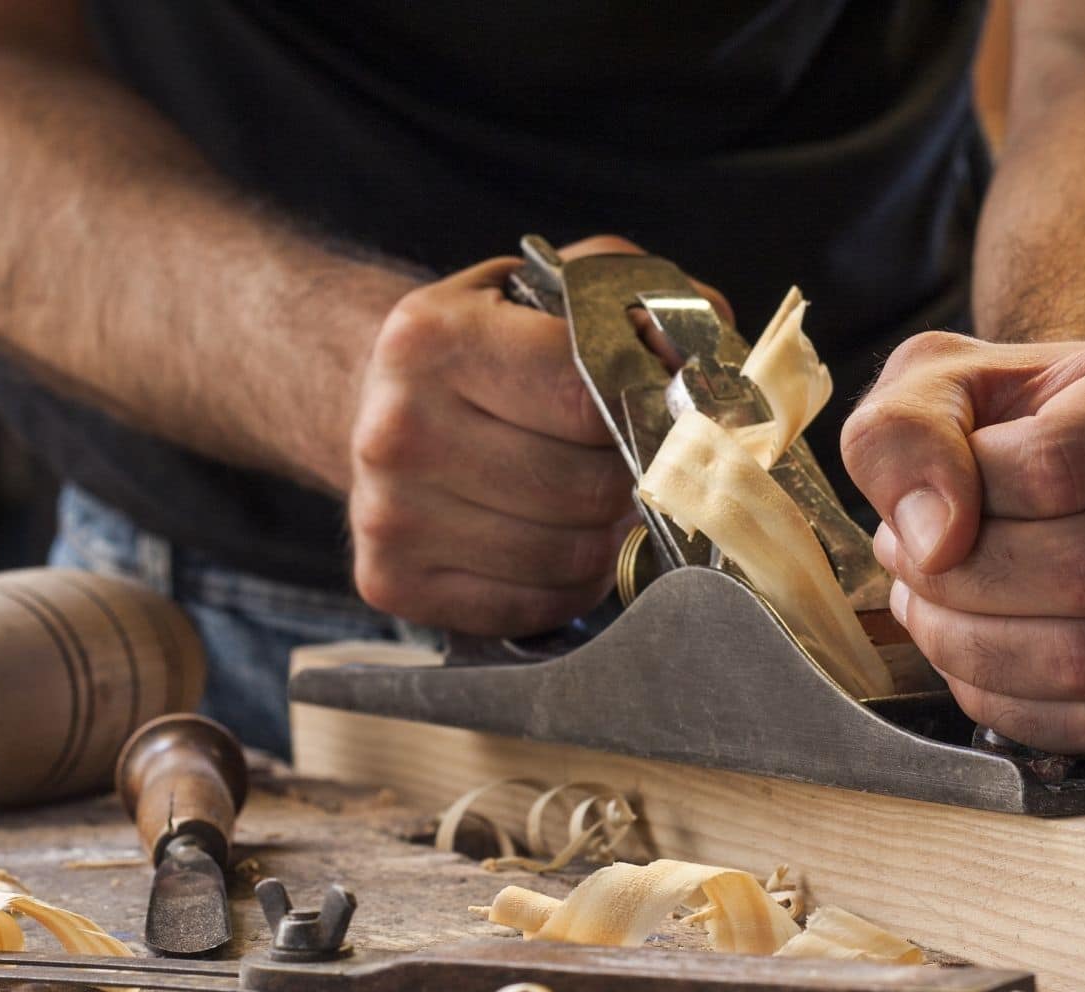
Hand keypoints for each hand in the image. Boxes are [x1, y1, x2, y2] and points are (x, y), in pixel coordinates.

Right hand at [349, 236, 729, 635]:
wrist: (376, 402)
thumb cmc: (486, 351)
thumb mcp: (551, 294)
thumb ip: (642, 306)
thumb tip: (708, 370)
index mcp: (434, 339)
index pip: (588, 396)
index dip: (647, 415)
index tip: (666, 418)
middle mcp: (397, 430)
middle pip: (584, 489)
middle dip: (631, 484)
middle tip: (634, 469)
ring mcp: (388, 516)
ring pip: (568, 558)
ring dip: (606, 540)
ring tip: (595, 506)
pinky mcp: (392, 582)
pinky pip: (533, 606)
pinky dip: (569, 585)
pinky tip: (556, 543)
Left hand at [841, 331, 1084, 754]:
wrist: (1065, 470)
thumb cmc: (1001, 425)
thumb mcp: (939, 387)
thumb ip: (904, 433)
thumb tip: (928, 539)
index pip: (1054, 470)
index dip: (962, 499)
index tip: (920, 505)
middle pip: (1080, 572)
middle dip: (956, 581)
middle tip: (910, 561)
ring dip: (968, 645)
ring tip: (930, 603)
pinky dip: (1005, 699)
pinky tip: (971, 648)